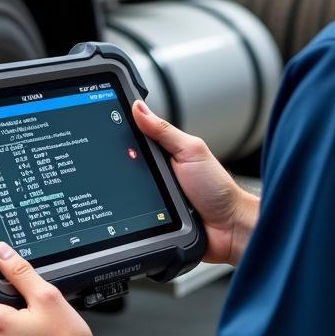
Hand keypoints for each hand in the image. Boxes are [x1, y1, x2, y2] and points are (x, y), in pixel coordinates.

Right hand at [132, 99, 258, 266]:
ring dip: (123, 191)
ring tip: (136, 191)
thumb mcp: (191, 151)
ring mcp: (152, 196)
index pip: (136, 137)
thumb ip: (165, 131)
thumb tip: (139, 107)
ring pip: (124, 190)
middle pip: (125, 164)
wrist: (229, 228)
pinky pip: (131, 214)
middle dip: (120, 165)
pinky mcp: (149, 218)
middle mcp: (157, 173)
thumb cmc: (217, 188)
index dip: (120, 131)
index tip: (106, 124)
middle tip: (126, 167)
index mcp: (165, 152)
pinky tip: (133, 211)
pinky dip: (128, 213)